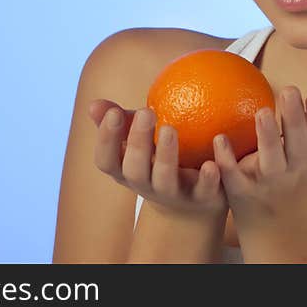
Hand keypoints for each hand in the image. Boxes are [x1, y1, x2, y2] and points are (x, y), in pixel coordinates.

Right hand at [89, 99, 227, 218]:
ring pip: (165, 181)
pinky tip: (211, 162)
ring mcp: (172, 194)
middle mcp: (145, 186)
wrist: (192, 202)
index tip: (114, 112)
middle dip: (138, 143)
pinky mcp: (200, 198)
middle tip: (146, 113)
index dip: (106, 140)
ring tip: (170, 129)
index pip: (106, 161)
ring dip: (166, 156)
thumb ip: (120, 121)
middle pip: (134, 170)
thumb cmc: (159, 159)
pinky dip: (207, 178)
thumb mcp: (139, 139)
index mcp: (126, 171)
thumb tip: (94, 104)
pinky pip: (204, 190)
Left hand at [211, 81, 306, 223]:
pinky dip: (227, 159)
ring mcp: (269, 183)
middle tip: (290, 90)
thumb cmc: (298, 169)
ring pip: (271, 162)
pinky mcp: (243, 191)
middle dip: (296, 121)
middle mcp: (296, 171)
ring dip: (268, 137)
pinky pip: (234, 176)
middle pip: (299, 147)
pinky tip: (219, 138)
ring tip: (262, 111)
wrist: (277, 222)